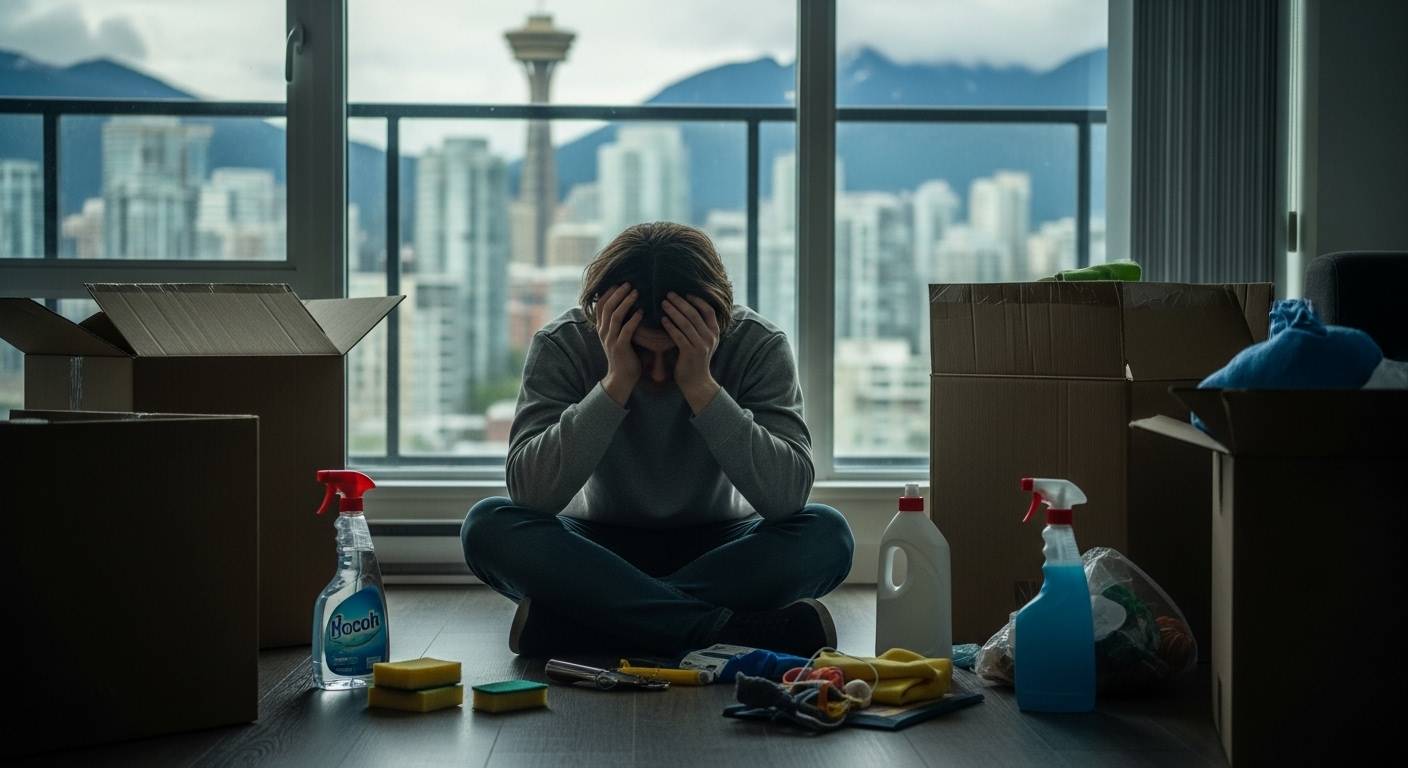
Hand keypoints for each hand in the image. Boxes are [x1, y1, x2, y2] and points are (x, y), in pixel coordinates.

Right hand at [596, 283, 642, 406]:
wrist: (621, 377)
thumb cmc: (624, 354)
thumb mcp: (618, 336)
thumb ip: (620, 322)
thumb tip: (629, 304)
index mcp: (602, 328)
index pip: (600, 305)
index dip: (608, 293)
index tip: (619, 283)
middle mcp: (603, 332)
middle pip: (607, 307)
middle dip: (618, 293)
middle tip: (629, 283)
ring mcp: (610, 340)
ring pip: (615, 316)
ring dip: (626, 302)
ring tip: (636, 292)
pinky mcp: (620, 347)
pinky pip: (626, 330)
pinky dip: (634, 319)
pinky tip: (641, 311)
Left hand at [661, 292, 721, 414]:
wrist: (697, 382)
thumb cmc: (697, 360)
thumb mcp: (704, 342)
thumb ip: (701, 328)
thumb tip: (689, 309)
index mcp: (714, 332)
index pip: (708, 311)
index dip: (698, 301)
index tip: (686, 294)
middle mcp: (710, 337)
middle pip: (695, 314)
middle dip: (681, 303)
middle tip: (669, 294)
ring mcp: (701, 345)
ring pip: (686, 323)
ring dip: (673, 311)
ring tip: (663, 303)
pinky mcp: (690, 353)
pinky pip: (679, 336)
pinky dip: (670, 326)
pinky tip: (663, 320)